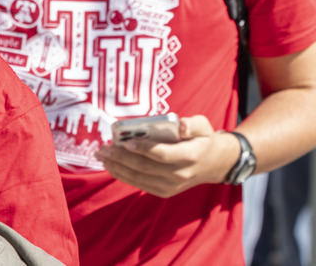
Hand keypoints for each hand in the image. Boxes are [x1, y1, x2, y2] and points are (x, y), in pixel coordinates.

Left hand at [94, 115, 238, 197]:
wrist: (213, 164)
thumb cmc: (203, 139)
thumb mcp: (203, 125)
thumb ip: (193, 124)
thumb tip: (180, 125)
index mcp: (190, 156)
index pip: (164, 154)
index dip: (144, 149)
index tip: (127, 142)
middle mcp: (180, 174)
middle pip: (146, 168)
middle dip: (121, 158)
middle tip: (103, 148)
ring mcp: (172, 186)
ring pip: (140, 178)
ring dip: (118, 168)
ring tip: (101, 156)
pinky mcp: (165, 191)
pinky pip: (140, 184)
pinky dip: (124, 176)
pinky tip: (110, 166)